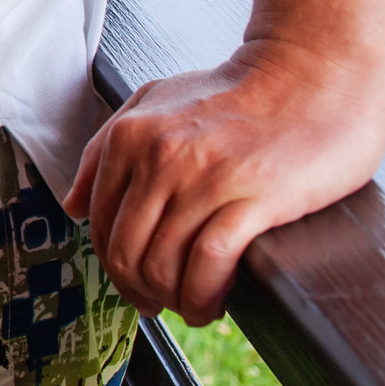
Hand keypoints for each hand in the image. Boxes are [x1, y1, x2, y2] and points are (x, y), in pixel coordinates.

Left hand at [68, 38, 384, 323]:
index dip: (112, 264)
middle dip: (139, 289)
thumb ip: (106, 148)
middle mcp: (159, 157)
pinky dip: (204, 294)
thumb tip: (74, 206)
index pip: (100, 222)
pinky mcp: (253, 197)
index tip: (133, 283)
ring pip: (164, 263)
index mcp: (129, 136)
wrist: (309, 78)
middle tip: (160, 304)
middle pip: (126, 249)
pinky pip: (210, 262)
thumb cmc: (236, 94)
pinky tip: (215, 302)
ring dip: (174, 300)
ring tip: (193, 307)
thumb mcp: (154, 102)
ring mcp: (205, 177)